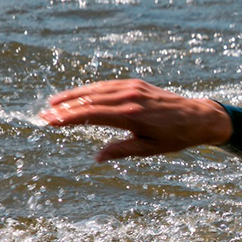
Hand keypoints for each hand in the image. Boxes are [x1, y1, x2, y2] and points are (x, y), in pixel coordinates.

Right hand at [40, 79, 232, 161]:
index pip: (91, 114)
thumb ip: (121, 150)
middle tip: (43, 115)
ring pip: (96, 90)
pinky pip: (108, 85)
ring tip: (53, 103)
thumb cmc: (175, 137)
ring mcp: (133, 88)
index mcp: (131, 115)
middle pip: (89, 100)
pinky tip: (78, 95)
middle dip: (64, 107)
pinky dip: (90, 90)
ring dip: (73, 95)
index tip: (49, 121)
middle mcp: (130, 98)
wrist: (198, 116)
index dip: (68, 117)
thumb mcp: (149, 149)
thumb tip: (98, 157)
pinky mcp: (137, 84)